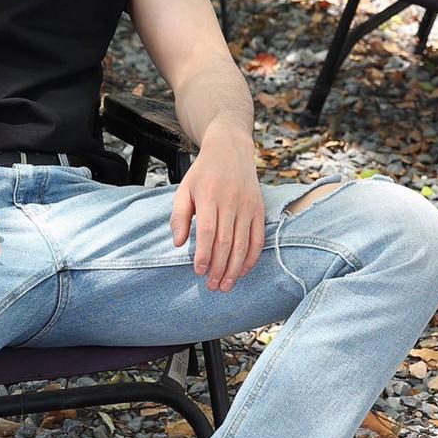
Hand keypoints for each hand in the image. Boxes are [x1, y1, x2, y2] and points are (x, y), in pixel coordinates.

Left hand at [170, 128, 264, 290]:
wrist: (230, 150)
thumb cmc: (203, 173)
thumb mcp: (184, 189)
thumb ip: (179, 216)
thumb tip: (178, 243)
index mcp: (209, 196)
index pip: (208, 231)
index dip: (204, 254)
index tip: (198, 271)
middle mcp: (231, 201)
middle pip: (226, 242)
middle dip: (219, 268)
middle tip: (212, 286)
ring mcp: (248, 206)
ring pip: (243, 244)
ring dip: (235, 268)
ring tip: (226, 285)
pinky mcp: (259, 209)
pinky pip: (258, 238)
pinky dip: (252, 258)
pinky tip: (243, 271)